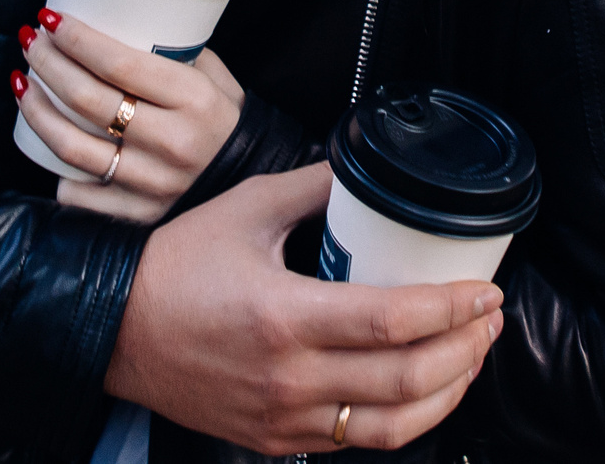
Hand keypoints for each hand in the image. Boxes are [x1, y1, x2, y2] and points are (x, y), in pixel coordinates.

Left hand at [16, 9, 242, 223]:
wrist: (255, 180)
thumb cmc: (227, 118)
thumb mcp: (215, 76)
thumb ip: (175, 53)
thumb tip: (123, 22)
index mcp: (194, 100)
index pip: (120, 64)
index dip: (77, 39)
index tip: (50, 18)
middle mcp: (172, 142)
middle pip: (88, 99)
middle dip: (47, 63)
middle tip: (30, 42)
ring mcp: (152, 183)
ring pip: (71, 146)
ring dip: (36, 110)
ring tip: (22, 84)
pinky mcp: (139, 213)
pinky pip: (80, 192)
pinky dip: (54, 168)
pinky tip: (41, 140)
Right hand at [104, 164, 503, 453]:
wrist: (114, 331)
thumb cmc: (175, 268)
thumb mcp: (246, 209)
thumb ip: (314, 187)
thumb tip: (366, 168)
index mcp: (284, 317)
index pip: (393, 321)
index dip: (452, 308)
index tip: (485, 289)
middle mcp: (289, 378)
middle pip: (407, 378)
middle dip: (466, 348)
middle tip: (490, 317)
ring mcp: (284, 418)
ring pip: (393, 426)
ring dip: (448, 392)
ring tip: (472, 356)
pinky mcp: (277, 440)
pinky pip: (357, 440)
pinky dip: (403, 419)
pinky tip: (424, 390)